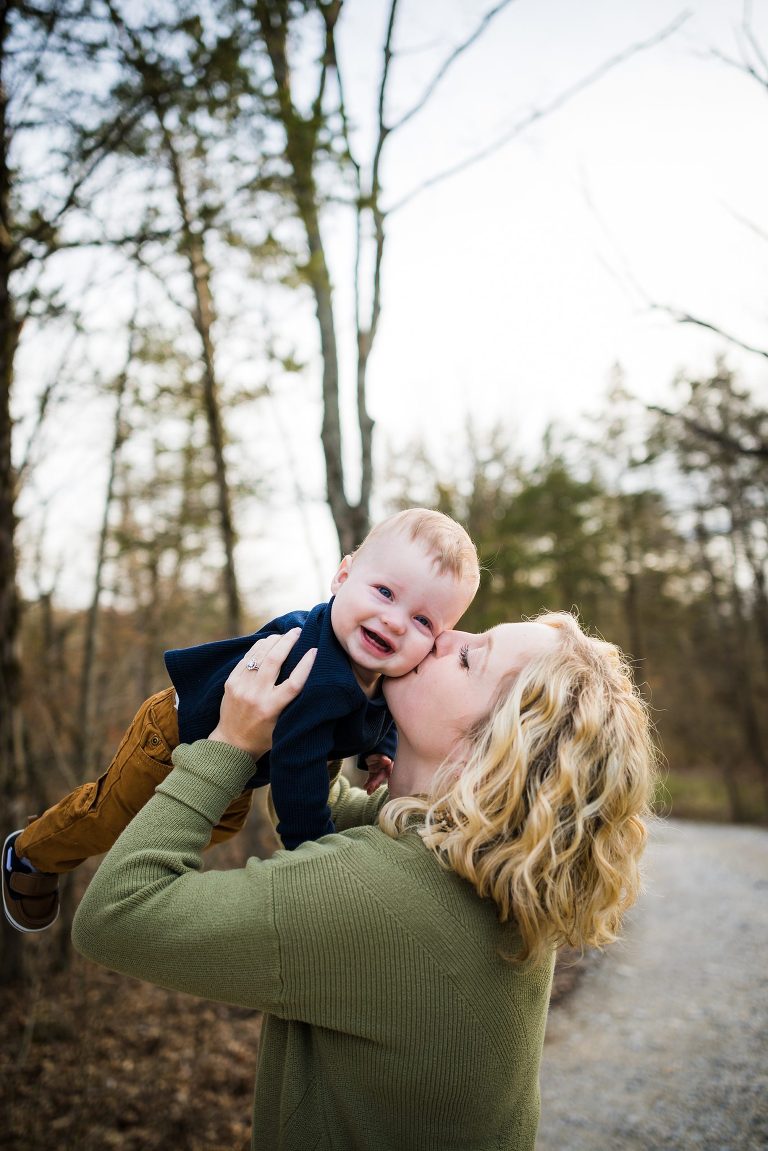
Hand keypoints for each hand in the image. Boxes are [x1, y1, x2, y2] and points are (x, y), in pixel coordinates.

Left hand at [208, 628, 316, 757]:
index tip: (315, 650)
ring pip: (259, 655)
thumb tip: (308, 676)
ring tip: (284, 635)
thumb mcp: (283, 725)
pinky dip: (259, 647)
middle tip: (298, 631)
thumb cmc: (263, 737)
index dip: (306, 664)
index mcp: (272, 708)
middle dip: (288, 641)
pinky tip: (268, 642)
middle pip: (274, 660)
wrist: (231, 744)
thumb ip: (292, 703)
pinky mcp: (231, 682)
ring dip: (273, 641)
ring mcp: (241, 687)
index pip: (294, 682)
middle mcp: (256, 695)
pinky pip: (247, 658)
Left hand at [364, 753, 393, 794]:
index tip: (386, 779)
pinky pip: (371, 779)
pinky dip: (368, 783)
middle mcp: (384, 769)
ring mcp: (379, 772)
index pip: (389, 770)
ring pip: (376, 780)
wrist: (372, 750)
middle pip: (381, 776)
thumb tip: (388, 761)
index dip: (388, 775)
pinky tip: (365, 787)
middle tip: (371, 787)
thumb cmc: (378, 750)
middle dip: (376, 782)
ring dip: (372, 785)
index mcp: (388, 764)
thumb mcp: (379, 753)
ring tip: (368, 791)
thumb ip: (383, 757)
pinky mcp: (373, 773)